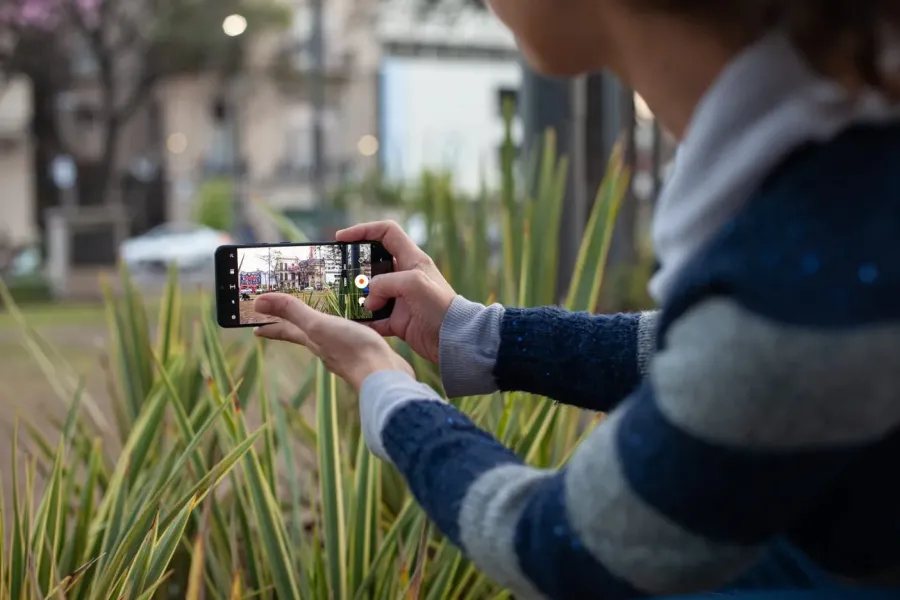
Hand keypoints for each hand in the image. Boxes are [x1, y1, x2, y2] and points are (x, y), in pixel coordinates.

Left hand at [253, 293, 413, 391]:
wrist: (385, 375)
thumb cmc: (352, 350)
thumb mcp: (319, 326)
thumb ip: (293, 312)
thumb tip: (258, 302)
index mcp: (314, 340)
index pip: (286, 332)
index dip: (271, 328)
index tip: (256, 329)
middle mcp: (327, 348)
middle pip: (306, 334)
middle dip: (296, 326)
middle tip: (288, 318)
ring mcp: (346, 352)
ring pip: (329, 336)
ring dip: (323, 327)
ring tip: (324, 319)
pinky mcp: (366, 351)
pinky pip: (352, 337)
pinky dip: (349, 330)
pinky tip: (358, 327)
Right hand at [336, 221, 455, 363]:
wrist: (454, 339)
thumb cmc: (440, 306)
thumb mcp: (413, 283)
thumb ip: (385, 283)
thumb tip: (368, 299)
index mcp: (412, 259)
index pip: (386, 233)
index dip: (363, 230)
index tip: (341, 238)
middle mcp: (404, 276)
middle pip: (372, 263)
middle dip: (354, 268)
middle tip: (336, 274)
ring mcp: (399, 299)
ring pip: (370, 292)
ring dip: (356, 297)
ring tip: (341, 301)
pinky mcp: (397, 320)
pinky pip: (373, 319)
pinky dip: (363, 321)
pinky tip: (352, 324)